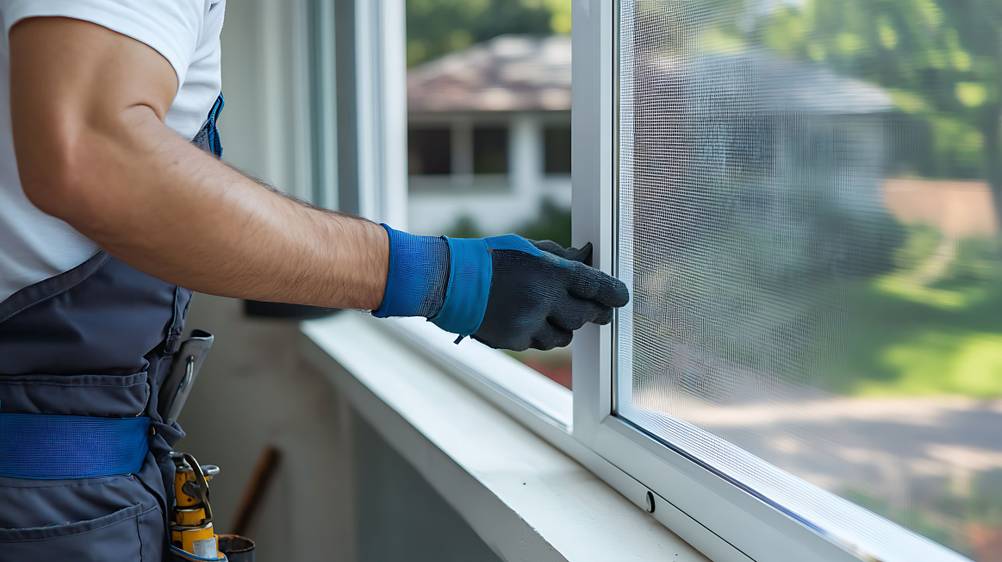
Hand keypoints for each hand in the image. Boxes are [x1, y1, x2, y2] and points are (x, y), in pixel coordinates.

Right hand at [473, 237, 627, 349]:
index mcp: (551, 272)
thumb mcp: (528, 249)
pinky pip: (539, 343)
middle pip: (585, 315)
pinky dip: (539, 334)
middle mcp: (543, 299)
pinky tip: (526, 320)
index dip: (614, 294)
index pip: (597, 287)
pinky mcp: (514, 340)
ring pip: (564, 336)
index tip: (621, 298)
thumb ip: (560, 258)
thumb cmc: (490, 258)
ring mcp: (529, 323)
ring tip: (549, 313)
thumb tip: (586, 260)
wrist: (450, 281)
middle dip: (592, 312)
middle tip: (595, 310)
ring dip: (563, 326)